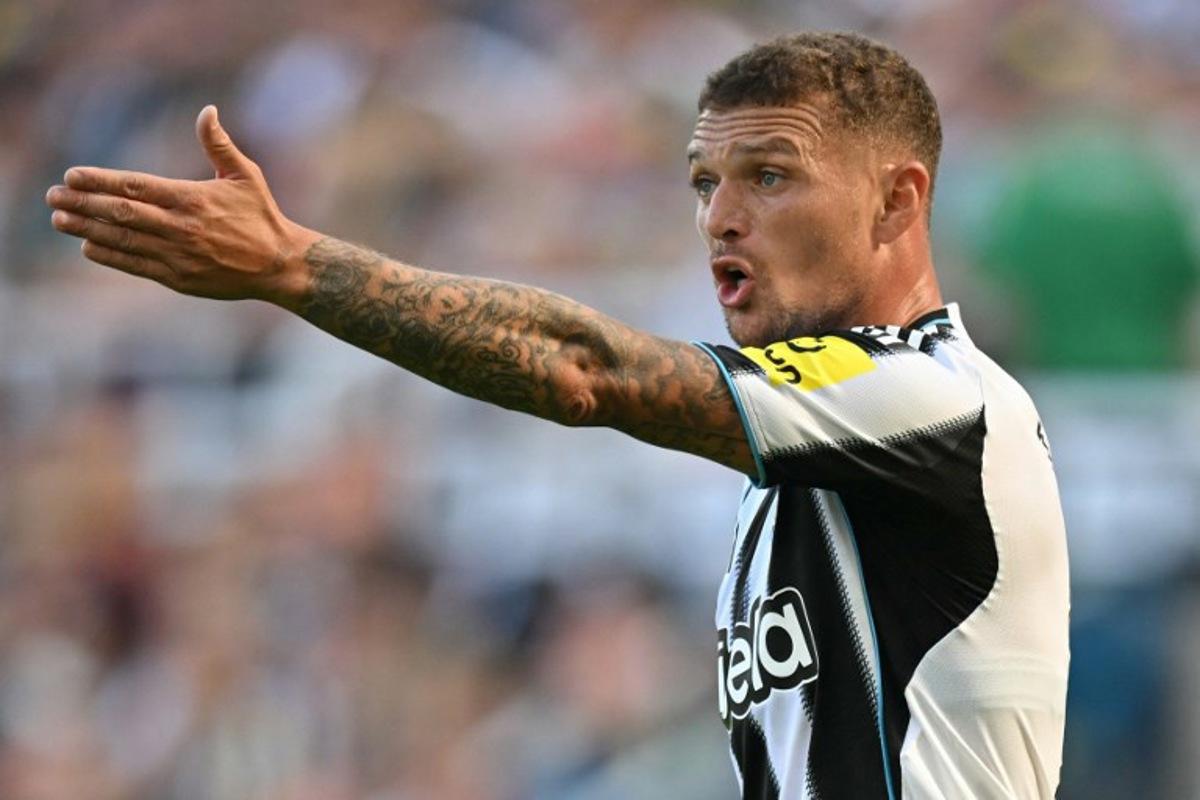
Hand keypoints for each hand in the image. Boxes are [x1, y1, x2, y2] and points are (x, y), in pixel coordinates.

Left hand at [45, 105, 319, 307]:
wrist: (280, 265)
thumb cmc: (262, 216)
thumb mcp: (246, 175)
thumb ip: (219, 144)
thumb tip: (208, 111)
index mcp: (193, 199)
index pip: (135, 186)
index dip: (100, 180)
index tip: (72, 175)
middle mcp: (181, 227)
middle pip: (120, 213)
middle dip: (82, 203)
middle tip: (53, 196)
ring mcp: (178, 255)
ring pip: (123, 239)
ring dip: (87, 229)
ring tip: (60, 219)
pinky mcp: (180, 278)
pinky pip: (136, 265)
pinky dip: (111, 255)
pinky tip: (90, 246)